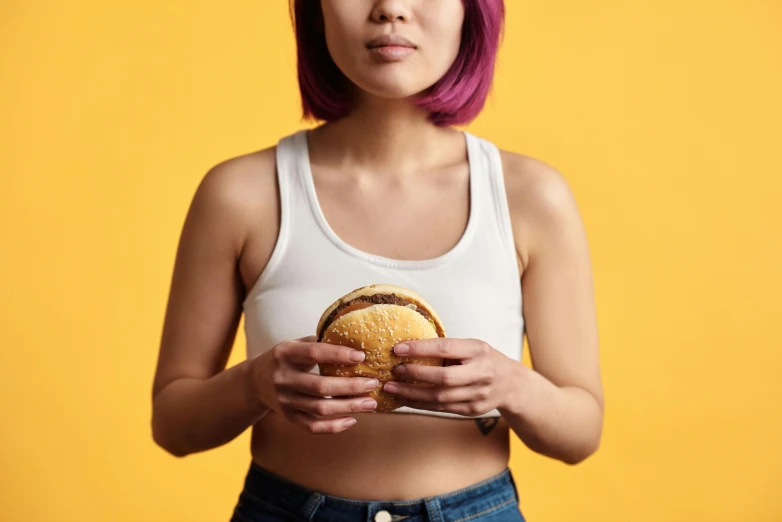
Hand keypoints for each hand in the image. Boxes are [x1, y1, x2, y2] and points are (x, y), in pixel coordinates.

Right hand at [251, 336, 379, 433]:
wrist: (254, 382)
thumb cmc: (285, 358)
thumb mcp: (294, 344)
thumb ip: (318, 342)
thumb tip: (354, 337)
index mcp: (285, 354)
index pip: (314, 354)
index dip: (338, 355)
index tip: (361, 355)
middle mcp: (283, 378)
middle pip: (320, 387)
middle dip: (350, 387)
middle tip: (373, 383)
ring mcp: (284, 400)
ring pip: (319, 409)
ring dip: (348, 407)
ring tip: (371, 403)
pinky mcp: (288, 417)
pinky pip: (313, 426)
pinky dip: (334, 426)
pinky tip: (352, 419)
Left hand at [382, 338, 518, 416]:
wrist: (511, 384)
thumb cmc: (484, 360)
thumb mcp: (472, 346)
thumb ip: (448, 348)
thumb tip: (409, 347)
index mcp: (478, 350)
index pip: (445, 349)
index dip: (420, 349)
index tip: (398, 348)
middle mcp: (480, 373)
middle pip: (443, 377)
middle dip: (414, 374)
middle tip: (394, 371)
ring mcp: (478, 394)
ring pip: (440, 397)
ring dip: (411, 393)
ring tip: (391, 388)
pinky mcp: (471, 410)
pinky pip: (441, 408)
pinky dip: (420, 404)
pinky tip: (404, 399)